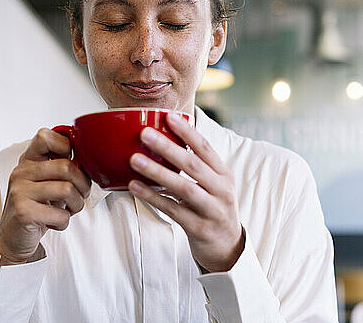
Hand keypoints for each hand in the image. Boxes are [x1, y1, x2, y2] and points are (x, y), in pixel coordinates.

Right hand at [0, 128, 90, 263]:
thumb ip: (62, 167)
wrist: (14, 238)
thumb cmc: (38, 208)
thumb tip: (89, 159)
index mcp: (28, 160)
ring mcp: (20, 191)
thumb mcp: (47, 182)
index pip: (45, 136)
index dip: (67, 146)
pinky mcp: (23, 213)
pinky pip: (60, 215)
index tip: (73, 163)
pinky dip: (64, 222)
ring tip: (69, 210)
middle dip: (83, 185)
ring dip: (76, 205)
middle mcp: (21, 172)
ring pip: (67, 190)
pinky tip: (55, 223)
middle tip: (79, 195)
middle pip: (67, 167)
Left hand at [128, 113, 243, 272]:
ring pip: (183, 188)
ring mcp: (212, 210)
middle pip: (193, 165)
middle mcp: (221, 190)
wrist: (228, 247)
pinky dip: (153, 197)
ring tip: (135, 159)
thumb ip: (197, 165)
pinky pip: (173, 210)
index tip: (168, 116)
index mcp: (224, 174)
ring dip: (157, 172)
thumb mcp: (214, 184)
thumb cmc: (213, 207)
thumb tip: (166, 139)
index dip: (187, 131)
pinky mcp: (199, 228)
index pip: (205, 148)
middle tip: (144, 133)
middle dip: (168, 147)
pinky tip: (135, 187)